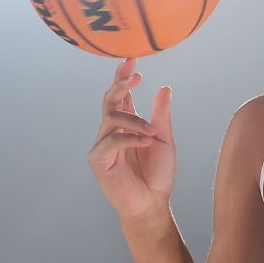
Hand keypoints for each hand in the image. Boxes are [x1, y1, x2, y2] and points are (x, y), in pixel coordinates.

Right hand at [87, 57, 176, 222]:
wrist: (153, 203)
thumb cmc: (157, 173)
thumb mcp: (164, 139)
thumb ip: (161, 115)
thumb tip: (164, 88)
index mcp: (126, 123)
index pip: (120, 94)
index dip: (122, 76)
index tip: (131, 58)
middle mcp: (112, 131)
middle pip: (109, 100)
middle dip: (120, 85)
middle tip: (136, 77)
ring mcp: (103, 145)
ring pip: (112, 119)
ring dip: (134, 121)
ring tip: (152, 132)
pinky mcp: (99, 161)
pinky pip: (110, 141)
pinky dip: (129, 138)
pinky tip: (145, 141)